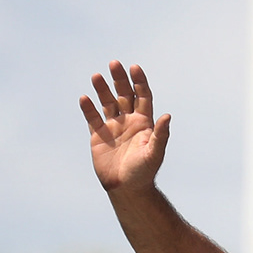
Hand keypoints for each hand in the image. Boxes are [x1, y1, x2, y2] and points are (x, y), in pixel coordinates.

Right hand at [80, 62, 169, 195]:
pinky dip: (88, 108)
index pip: (142, 96)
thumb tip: (167, 115)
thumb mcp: (154, 153)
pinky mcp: (98, 136)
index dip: (139, 82)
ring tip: (97, 76)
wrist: (127, 188)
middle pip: (124, 94)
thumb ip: (160, 134)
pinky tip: (84, 98)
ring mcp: (113, 127)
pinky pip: (92, 118)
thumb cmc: (144, 172)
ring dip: (102, 90)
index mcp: (144, 122)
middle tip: (114, 64)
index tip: (134, 68)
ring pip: (107, 103)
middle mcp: (128, 121)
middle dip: (120, 80)